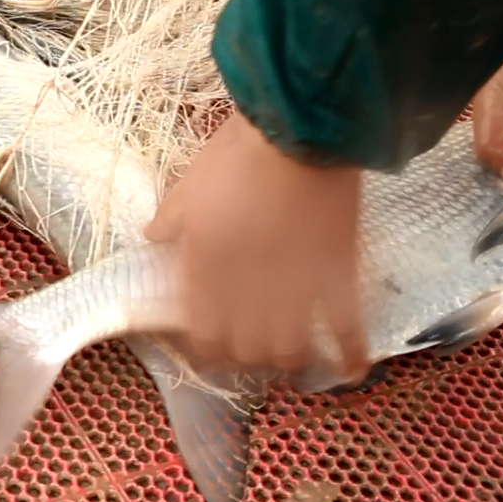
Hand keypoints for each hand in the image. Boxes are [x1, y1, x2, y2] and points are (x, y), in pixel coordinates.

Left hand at [145, 113, 368, 384]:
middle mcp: (247, 290)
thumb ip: (169, 219)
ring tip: (291, 353)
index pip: (201, 337)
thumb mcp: (189, 184)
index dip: (205, 348)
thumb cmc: (238, 152)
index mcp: (204, 270)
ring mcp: (295, 288)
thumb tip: (150, 238)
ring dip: (288, 358)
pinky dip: (350, 354)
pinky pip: (346, 329)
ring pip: (290, 351)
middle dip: (246, 355)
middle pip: (246, 352)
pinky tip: (352, 370)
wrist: (299, 131)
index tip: (210, 344)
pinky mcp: (338, 277)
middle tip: (251, 345)